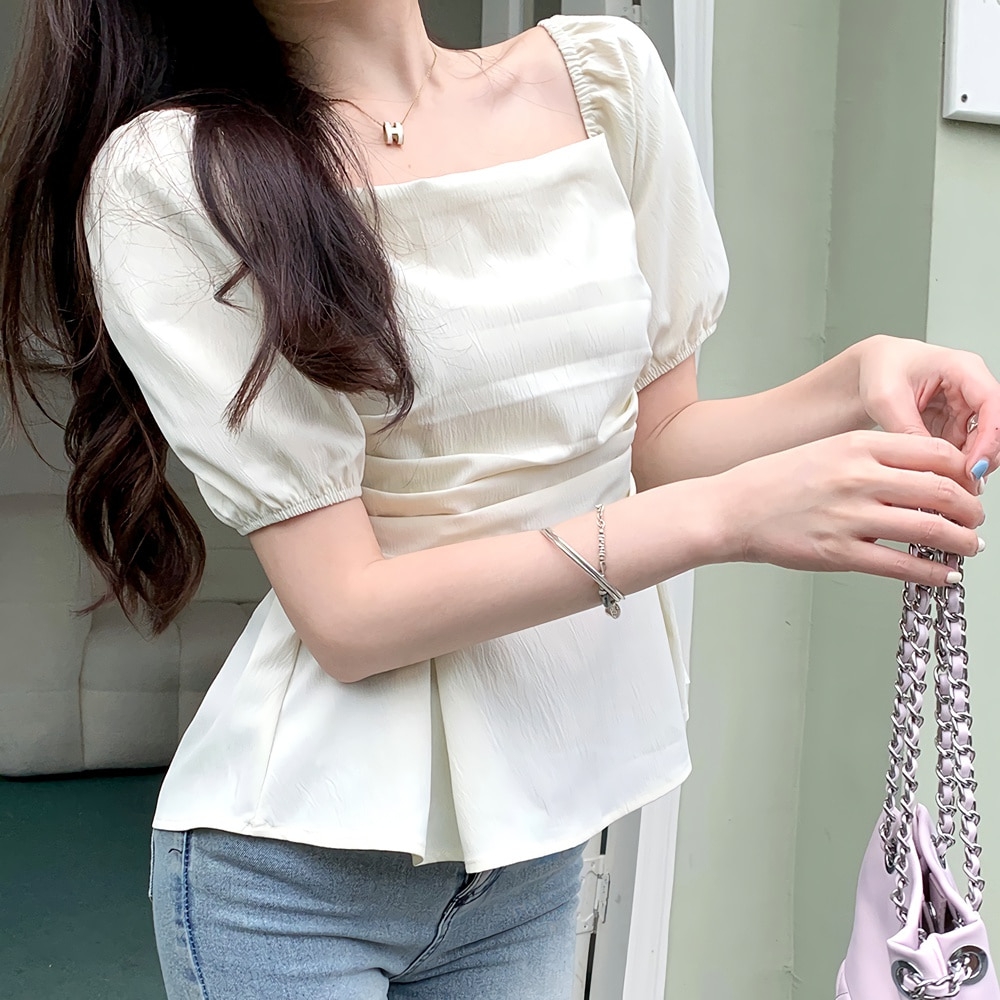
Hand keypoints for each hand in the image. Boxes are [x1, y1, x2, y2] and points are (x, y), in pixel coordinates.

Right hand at [716, 431, 984, 585]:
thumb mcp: (827, 450)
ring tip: (968, 548)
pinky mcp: (838, 553)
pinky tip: (944, 575)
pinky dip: (933, 573)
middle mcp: (858, 477)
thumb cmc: (774, 482)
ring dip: (961, 542)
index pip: (937, 454)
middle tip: (975, 520)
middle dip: (971, 510)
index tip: (968, 486)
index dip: (964, 473)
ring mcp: (849, 517)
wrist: (731, 510)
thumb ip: (874, 458)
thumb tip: (923, 477)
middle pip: (942, 491)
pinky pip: (901, 565)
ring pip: (930, 529)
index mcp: (858, 445)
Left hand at [856, 335, 999, 485]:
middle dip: (981, 457)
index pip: (991, 402)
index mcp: (961, 368)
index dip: (990, 437)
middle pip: (994, 426)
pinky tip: (940, 476)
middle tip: (961, 482)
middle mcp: (971, 386)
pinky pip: (964, 447)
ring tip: (946, 483)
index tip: (974, 465)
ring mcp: (966, 406)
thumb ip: (909, 430)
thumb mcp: (886, 400)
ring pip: (981, 442)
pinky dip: (954, 464)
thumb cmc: (880, 371)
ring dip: (966, 463)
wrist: (871, 370)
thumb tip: (929, 464)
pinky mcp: (956, 422)